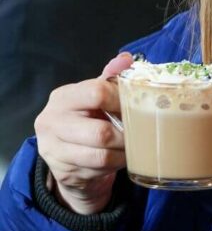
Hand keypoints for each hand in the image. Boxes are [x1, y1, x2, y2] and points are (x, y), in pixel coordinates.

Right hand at [35, 52, 133, 214]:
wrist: (67, 156)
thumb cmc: (88, 118)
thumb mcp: (96, 96)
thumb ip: (110, 78)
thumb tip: (126, 59)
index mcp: (63, 97)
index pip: (97, 93)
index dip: (123, 101)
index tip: (137, 107)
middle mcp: (51, 121)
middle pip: (100, 132)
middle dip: (126, 136)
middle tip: (140, 134)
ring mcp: (53, 149)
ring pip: (101, 156)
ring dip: (123, 154)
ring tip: (132, 148)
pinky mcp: (62, 171)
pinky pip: (98, 171)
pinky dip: (115, 166)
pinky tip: (119, 159)